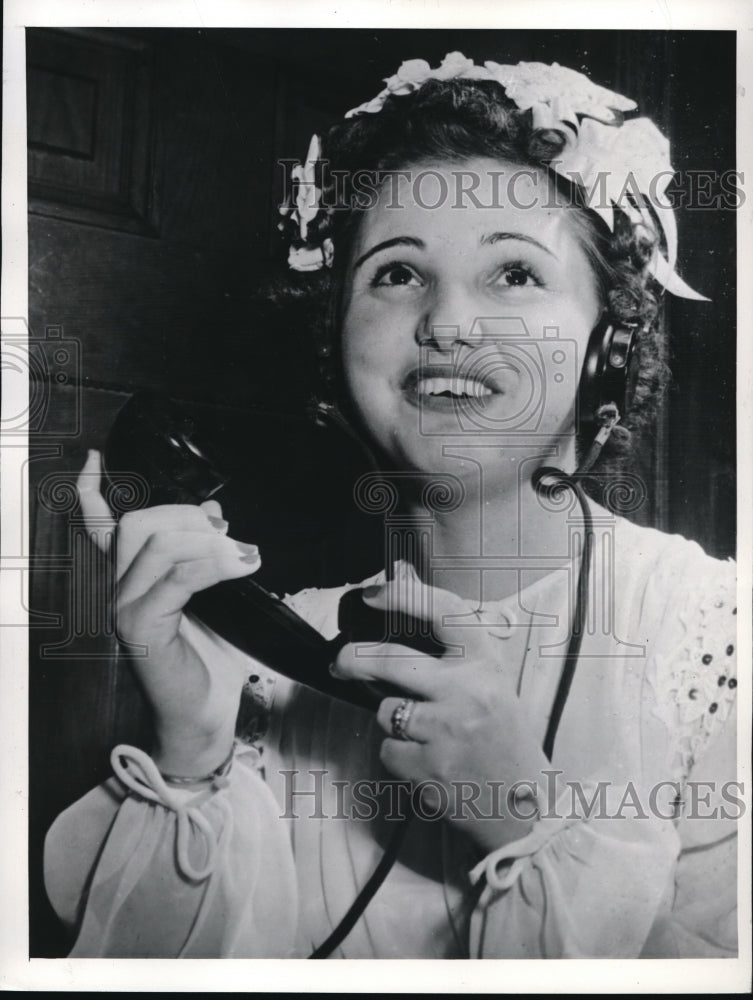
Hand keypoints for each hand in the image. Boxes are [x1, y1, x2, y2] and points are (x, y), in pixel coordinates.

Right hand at [77, 449, 259, 774]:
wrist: (203, 714)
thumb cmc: (209, 659)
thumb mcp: (211, 596)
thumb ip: (204, 555)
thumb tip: (214, 516)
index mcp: (130, 579)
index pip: (101, 528)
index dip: (90, 492)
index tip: (93, 459)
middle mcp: (119, 591)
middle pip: (138, 524)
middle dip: (186, 515)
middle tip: (228, 533)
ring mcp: (127, 610)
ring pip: (156, 546)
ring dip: (208, 541)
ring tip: (244, 554)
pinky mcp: (144, 630)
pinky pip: (176, 579)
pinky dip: (213, 565)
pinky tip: (240, 566)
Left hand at [330, 575, 550, 851]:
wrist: (525, 806)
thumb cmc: (501, 734)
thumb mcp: (485, 679)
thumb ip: (445, 635)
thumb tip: (403, 570)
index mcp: (485, 662)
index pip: (443, 611)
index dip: (403, 595)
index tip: (371, 594)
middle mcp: (469, 690)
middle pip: (390, 660)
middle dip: (353, 658)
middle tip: (340, 661)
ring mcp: (449, 730)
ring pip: (387, 711)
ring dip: (394, 721)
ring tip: (427, 734)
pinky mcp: (431, 767)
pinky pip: (388, 750)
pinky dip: (399, 756)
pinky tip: (428, 761)